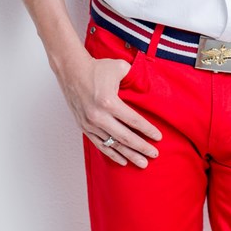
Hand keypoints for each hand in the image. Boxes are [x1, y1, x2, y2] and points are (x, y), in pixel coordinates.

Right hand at [56, 53, 162, 168]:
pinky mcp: (84, 127)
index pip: (133, 120)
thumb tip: (148, 86)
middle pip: (125, 137)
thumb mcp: (120, 67)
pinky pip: (100, 144)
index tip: (158, 138)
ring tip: (142, 163)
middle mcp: (98, 116)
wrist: (71, 70)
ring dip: (129, 155)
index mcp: (109, 102)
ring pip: (113, 144)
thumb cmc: (97, 68)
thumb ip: (135, 77)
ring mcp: (90, 123)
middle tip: (154, 155)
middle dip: (142, 147)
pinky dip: (112, 154)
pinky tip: (123, 161)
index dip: (148, 130)